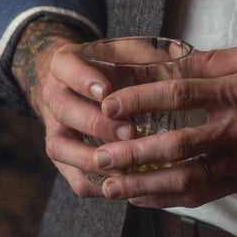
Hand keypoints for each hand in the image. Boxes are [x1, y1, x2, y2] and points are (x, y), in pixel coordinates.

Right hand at [11, 18, 140, 199]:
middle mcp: (53, 95)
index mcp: (64, 63)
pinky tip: (124, 184)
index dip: (84, 80)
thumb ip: (145, 55)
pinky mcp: (65, 158)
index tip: (107, 92)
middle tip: (130, 132)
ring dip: (91, 159)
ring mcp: (54, 128)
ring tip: (126, 165)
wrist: (77, 86)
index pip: (65, 67)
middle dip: (96, 124)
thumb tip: (183, 60)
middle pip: (64, 110)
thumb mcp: (123, 52)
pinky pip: (72, 178)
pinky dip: (97, 184)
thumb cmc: (108, 67)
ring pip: (60, 147)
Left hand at [84, 38, 236, 208]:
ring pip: (186, 178)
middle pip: (176, 144)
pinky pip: (202, 195)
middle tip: (97, 154)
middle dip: (132, 153)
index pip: (180, 94)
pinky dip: (168, 199)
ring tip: (109, 186)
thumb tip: (168, 60)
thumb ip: (212, 60)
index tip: (109, 105)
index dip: (141, 100)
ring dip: (144, 185)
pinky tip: (141, 199)